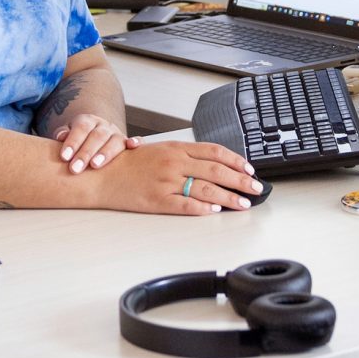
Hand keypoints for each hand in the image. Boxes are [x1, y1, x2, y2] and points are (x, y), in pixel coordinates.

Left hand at [54, 113, 135, 173]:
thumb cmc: (77, 142)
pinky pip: (137, 140)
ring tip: (95, 165)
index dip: (73, 141)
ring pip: (115, 140)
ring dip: (106, 153)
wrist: (93, 139)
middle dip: (86, 152)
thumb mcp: (67, 135)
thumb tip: (60, 136)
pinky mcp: (128, 143)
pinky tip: (132, 145)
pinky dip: (137, 141)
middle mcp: (104, 126)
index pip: (81, 128)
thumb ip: (63, 134)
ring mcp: (117, 134)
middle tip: (75, 168)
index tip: (64, 157)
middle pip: (97, 136)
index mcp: (87, 121)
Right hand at [92, 141, 262, 215]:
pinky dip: (204, 207)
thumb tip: (211, 163)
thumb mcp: (158, 150)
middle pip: (217, 170)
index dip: (236, 160)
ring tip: (243, 203)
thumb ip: (183, 155)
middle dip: (241, 180)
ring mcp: (166, 181)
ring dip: (229, 197)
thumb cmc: (128, 164)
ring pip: (207, 188)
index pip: (214, 151)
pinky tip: (215, 209)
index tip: (249, 169)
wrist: (102, 175)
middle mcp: (174, 162)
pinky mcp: (158, 200)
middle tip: (256, 188)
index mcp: (176, 147)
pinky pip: (186, 204)